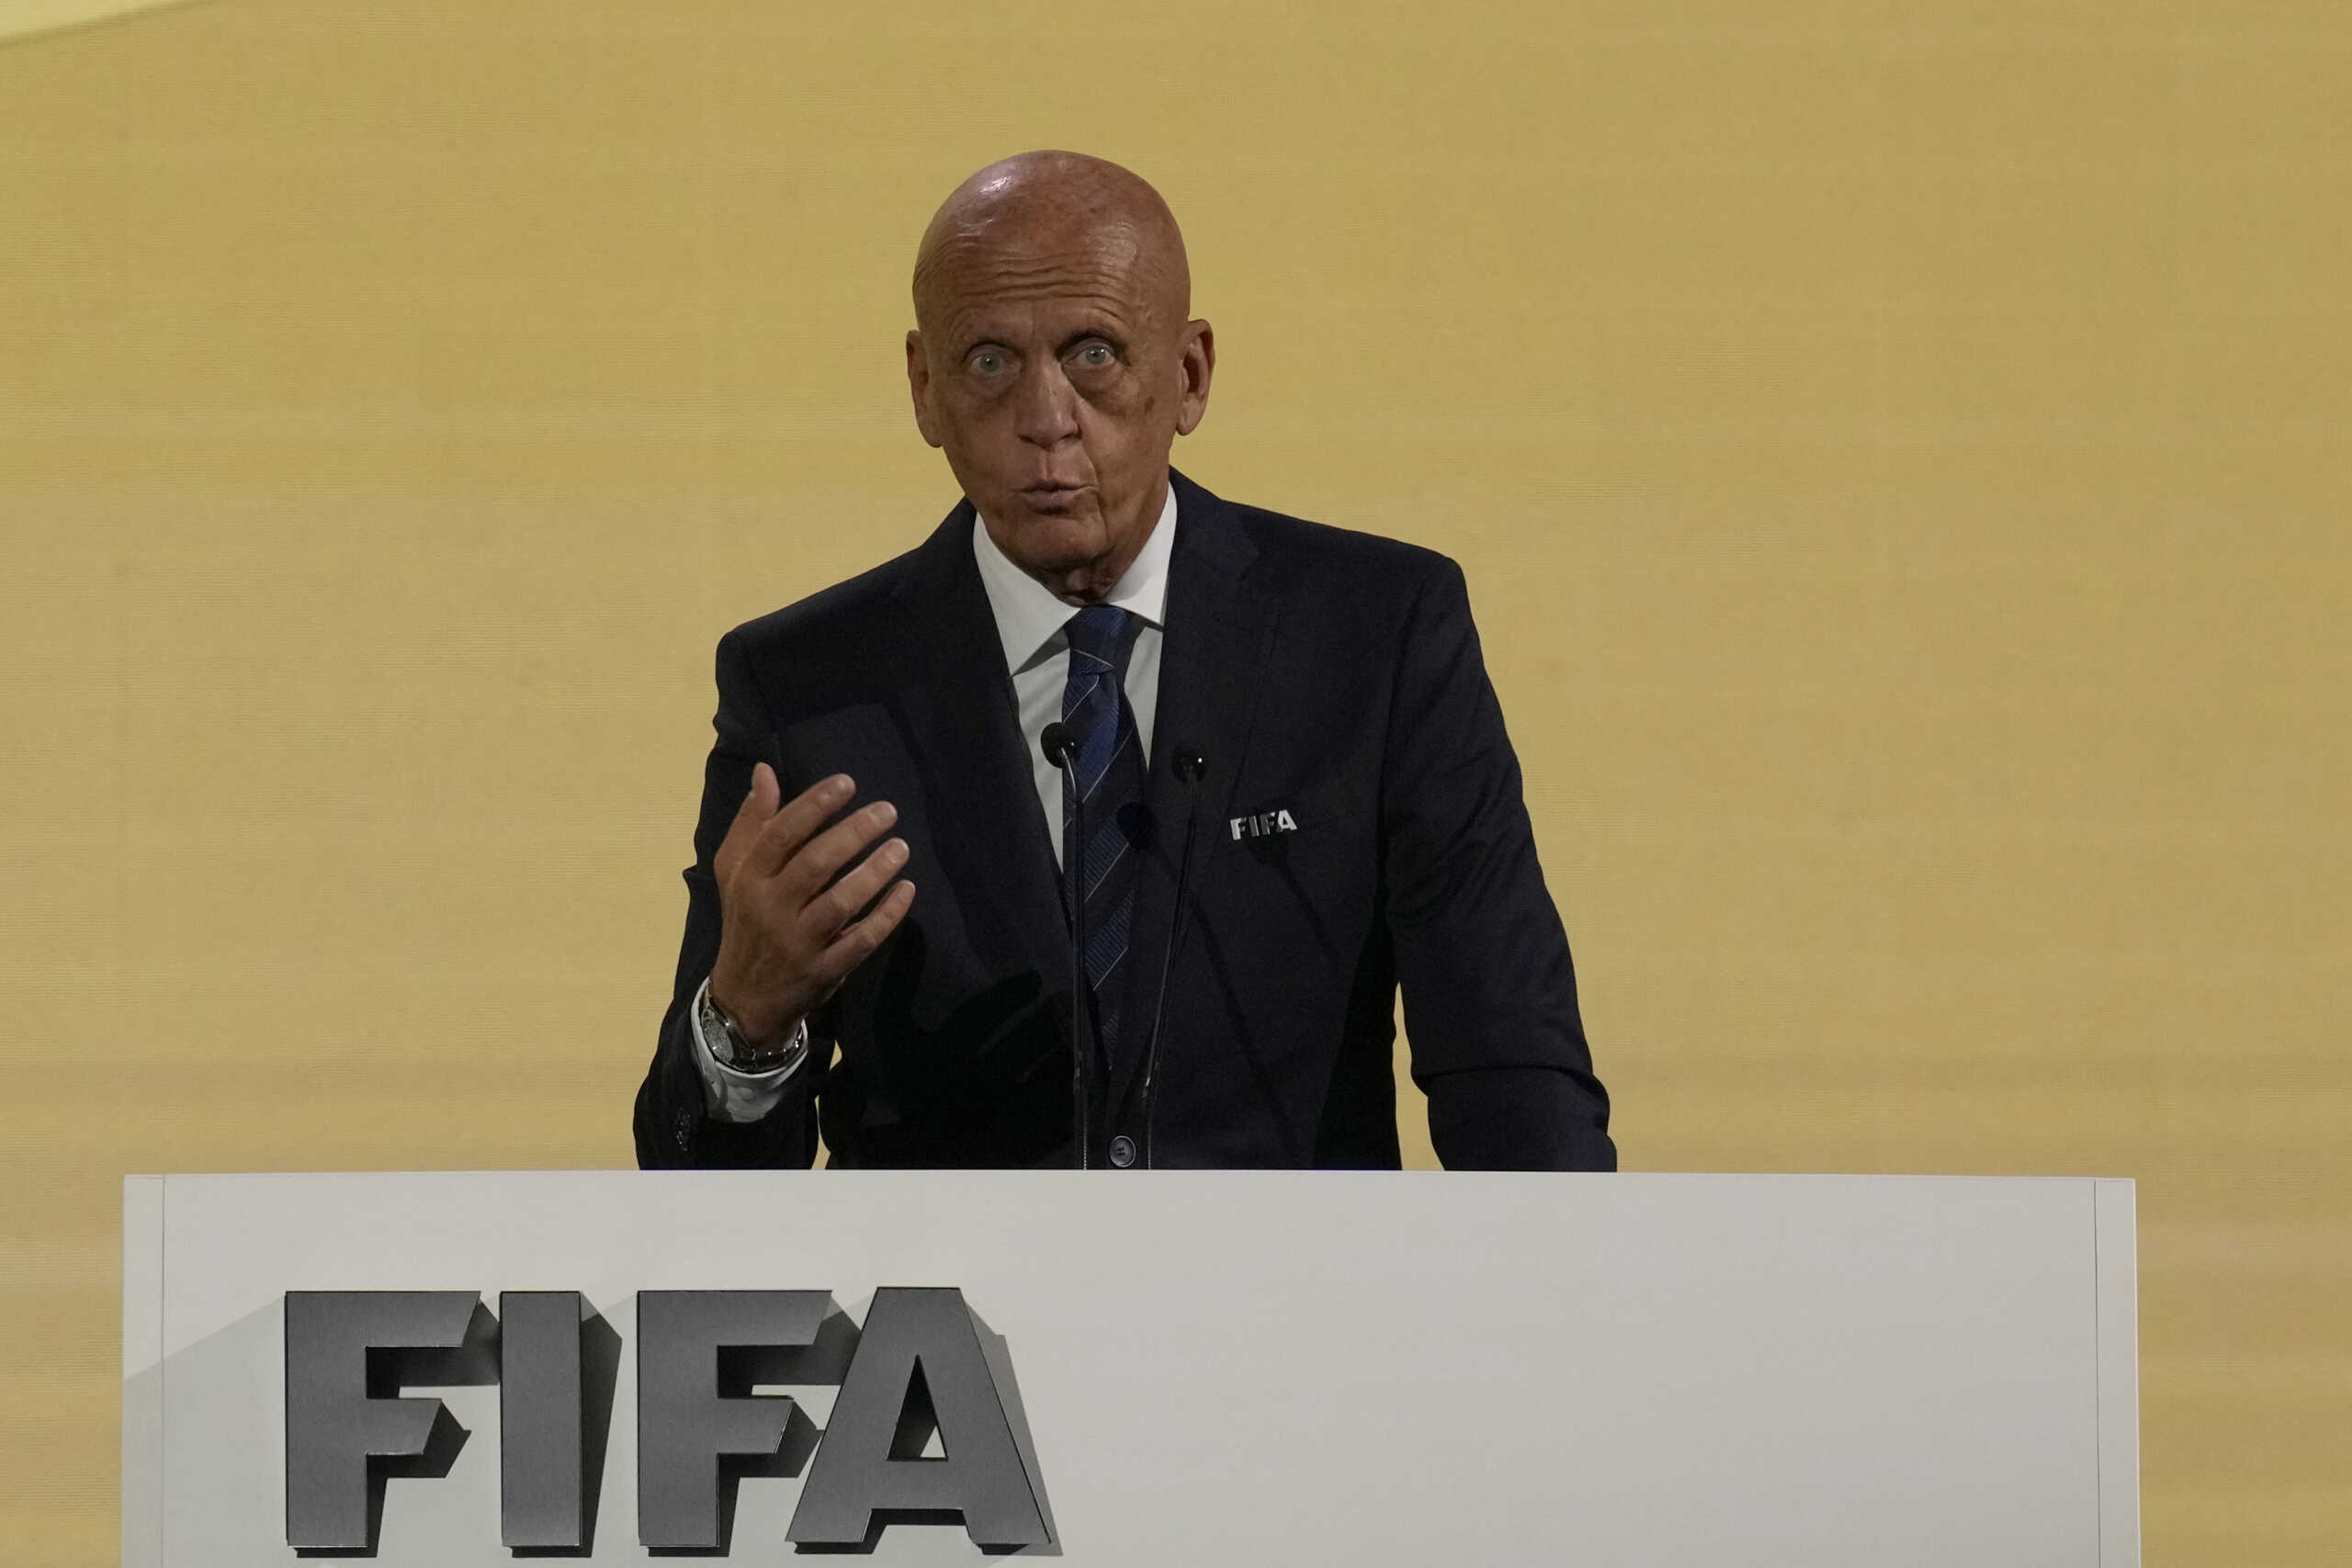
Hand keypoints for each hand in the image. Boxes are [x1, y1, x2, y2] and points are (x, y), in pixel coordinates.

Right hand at [708, 764, 916, 1045]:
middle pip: (815, 865)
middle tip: (887, 811)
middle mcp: (771, 908)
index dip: (814, 805)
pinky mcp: (824, 970)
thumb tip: (765, 771)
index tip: (848, 783)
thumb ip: (751, 822)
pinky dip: (886, 915)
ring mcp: (798, 942)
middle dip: (853, 833)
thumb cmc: (746, 919)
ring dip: (874, 872)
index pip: (781, 834)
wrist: (745, 997)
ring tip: (901, 846)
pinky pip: (861, 940)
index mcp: (748, 878)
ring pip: (840, 903)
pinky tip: (907, 889)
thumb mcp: (734, 871)